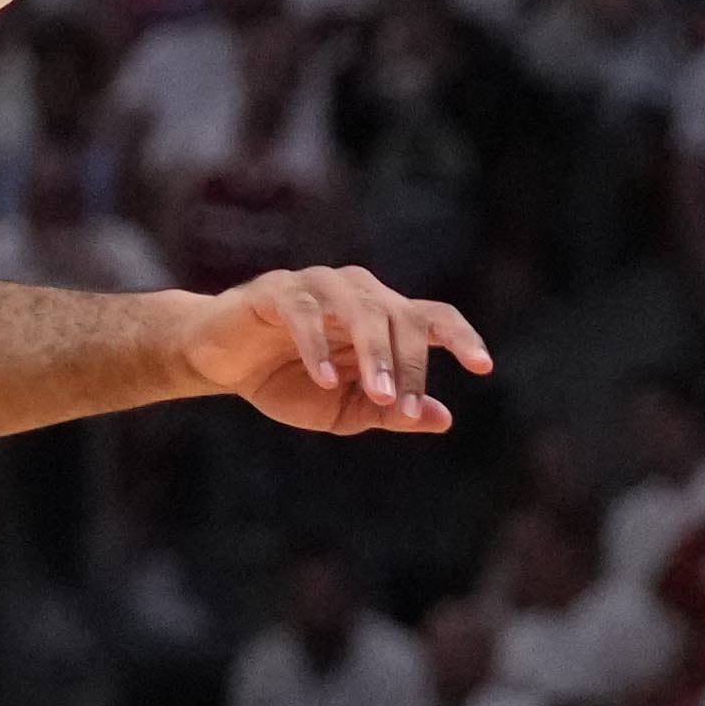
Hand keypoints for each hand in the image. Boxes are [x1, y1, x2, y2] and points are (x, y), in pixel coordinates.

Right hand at [186, 266, 485, 436]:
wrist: (221, 362)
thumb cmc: (288, 380)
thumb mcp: (343, 409)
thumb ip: (389, 411)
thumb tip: (442, 418)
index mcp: (383, 319)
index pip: (434, 318)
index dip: (462, 338)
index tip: (483, 367)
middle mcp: (359, 293)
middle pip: (402, 316)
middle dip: (408, 364)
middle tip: (402, 407)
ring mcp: (319, 286)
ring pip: (361, 308)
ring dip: (374, 352)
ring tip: (377, 393)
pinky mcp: (277, 291)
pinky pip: (305, 311)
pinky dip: (317, 344)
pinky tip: (323, 379)